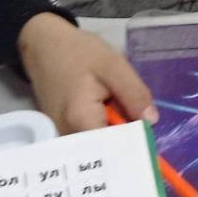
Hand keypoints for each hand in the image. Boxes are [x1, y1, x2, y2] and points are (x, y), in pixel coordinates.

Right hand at [17, 14, 156, 135]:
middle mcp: (68, 135)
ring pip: (98, 145)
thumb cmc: (78, 52)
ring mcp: (62, 135)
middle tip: (140, 122)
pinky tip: (110, 113)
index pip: (114, 149)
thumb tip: (151, 121)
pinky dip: (103, 129)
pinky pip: (89, 137)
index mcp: (81, 120)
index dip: (136, 147)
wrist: (44, 46)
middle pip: (106, 150)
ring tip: (122, 112)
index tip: (153, 145)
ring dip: (115, 133)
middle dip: (127, 139)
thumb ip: (133, 93)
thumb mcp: (113, 66)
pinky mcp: (62, 131)